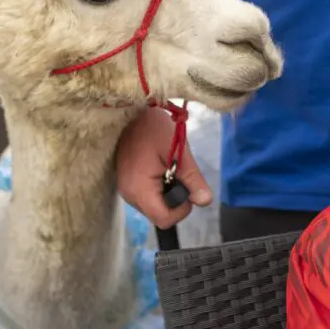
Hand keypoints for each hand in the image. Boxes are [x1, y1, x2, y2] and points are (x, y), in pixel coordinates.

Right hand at [116, 105, 213, 228]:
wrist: (130, 109)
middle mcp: (128, 194)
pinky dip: (156, 186)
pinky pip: (146, 195)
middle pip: (159, 214)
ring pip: (153, 205)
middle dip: (174, 199)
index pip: (164, 220)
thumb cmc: (154, 126)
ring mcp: (124, 188)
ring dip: (166, 191)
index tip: (187, 187)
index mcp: (139, 189)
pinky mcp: (125, 182)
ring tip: (167, 166)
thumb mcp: (179, 150)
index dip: (181, 209)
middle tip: (177, 172)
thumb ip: (192, 178)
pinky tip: (158, 167)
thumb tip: (205, 201)